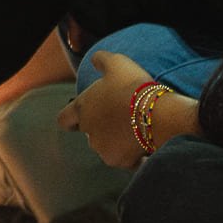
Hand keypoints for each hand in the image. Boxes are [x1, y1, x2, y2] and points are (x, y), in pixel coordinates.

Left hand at [56, 50, 151, 168]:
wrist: (158, 114)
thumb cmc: (134, 87)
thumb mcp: (117, 63)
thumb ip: (102, 60)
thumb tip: (96, 60)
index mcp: (82, 109)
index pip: (64, 119)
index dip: (71, 119)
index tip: (80, 118)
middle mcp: (88, 132)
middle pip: (90, 133)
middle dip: (103, 127)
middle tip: (122, 118)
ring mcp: (103, 149)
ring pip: (107, 146)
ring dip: (118, 141)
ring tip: (136, 130)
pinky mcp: (120, 162)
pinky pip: (126, 160)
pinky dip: (134, 156)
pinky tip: (146, 147)